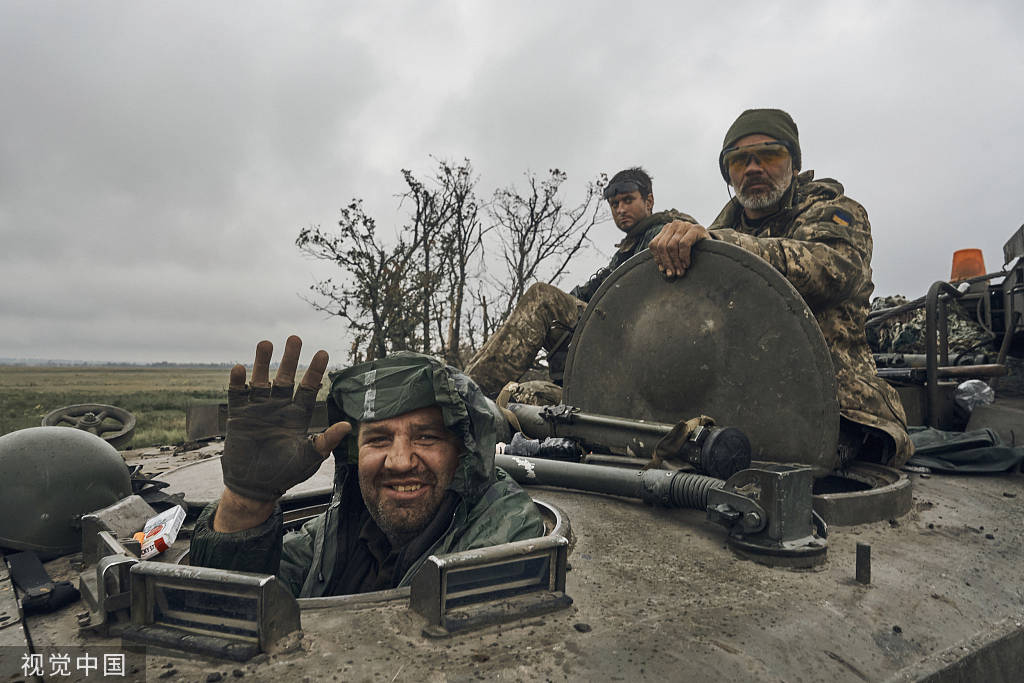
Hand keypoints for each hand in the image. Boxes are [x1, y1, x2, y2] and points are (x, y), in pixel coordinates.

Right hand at [214, 335, 350, 531]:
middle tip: (295, 338)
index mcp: (298, 415)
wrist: (255, 488)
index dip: (315, 370)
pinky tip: (240, 368)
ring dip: (262, 362)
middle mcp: (279, 407)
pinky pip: (238, 395)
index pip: (308, 387)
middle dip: (291, 358)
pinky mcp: (239, 416)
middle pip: (286, 377)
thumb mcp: (309, 457)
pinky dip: (238, 382)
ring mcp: (258, 410)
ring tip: (266, 343)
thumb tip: (347, 425)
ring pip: (261, 380)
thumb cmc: (285, 473)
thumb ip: (326, 441)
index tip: (323, 352)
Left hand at [648, 220, 709, 277]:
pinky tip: (687, 264)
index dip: (657, 258)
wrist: (713, 245)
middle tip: (673, 274)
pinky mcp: (696, 228)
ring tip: (680, 271)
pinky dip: (684, 256)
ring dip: (675, 262)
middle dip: (667, 262)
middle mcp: (674, 224)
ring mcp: (685, 225)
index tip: (663, 270)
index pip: (654, 244)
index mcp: (666, 229)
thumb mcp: (677, 252)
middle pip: (662, 246)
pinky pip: (684, 244)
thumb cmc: (693, 251)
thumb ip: (668, 257)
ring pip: (672, 246)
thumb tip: (662, 269)